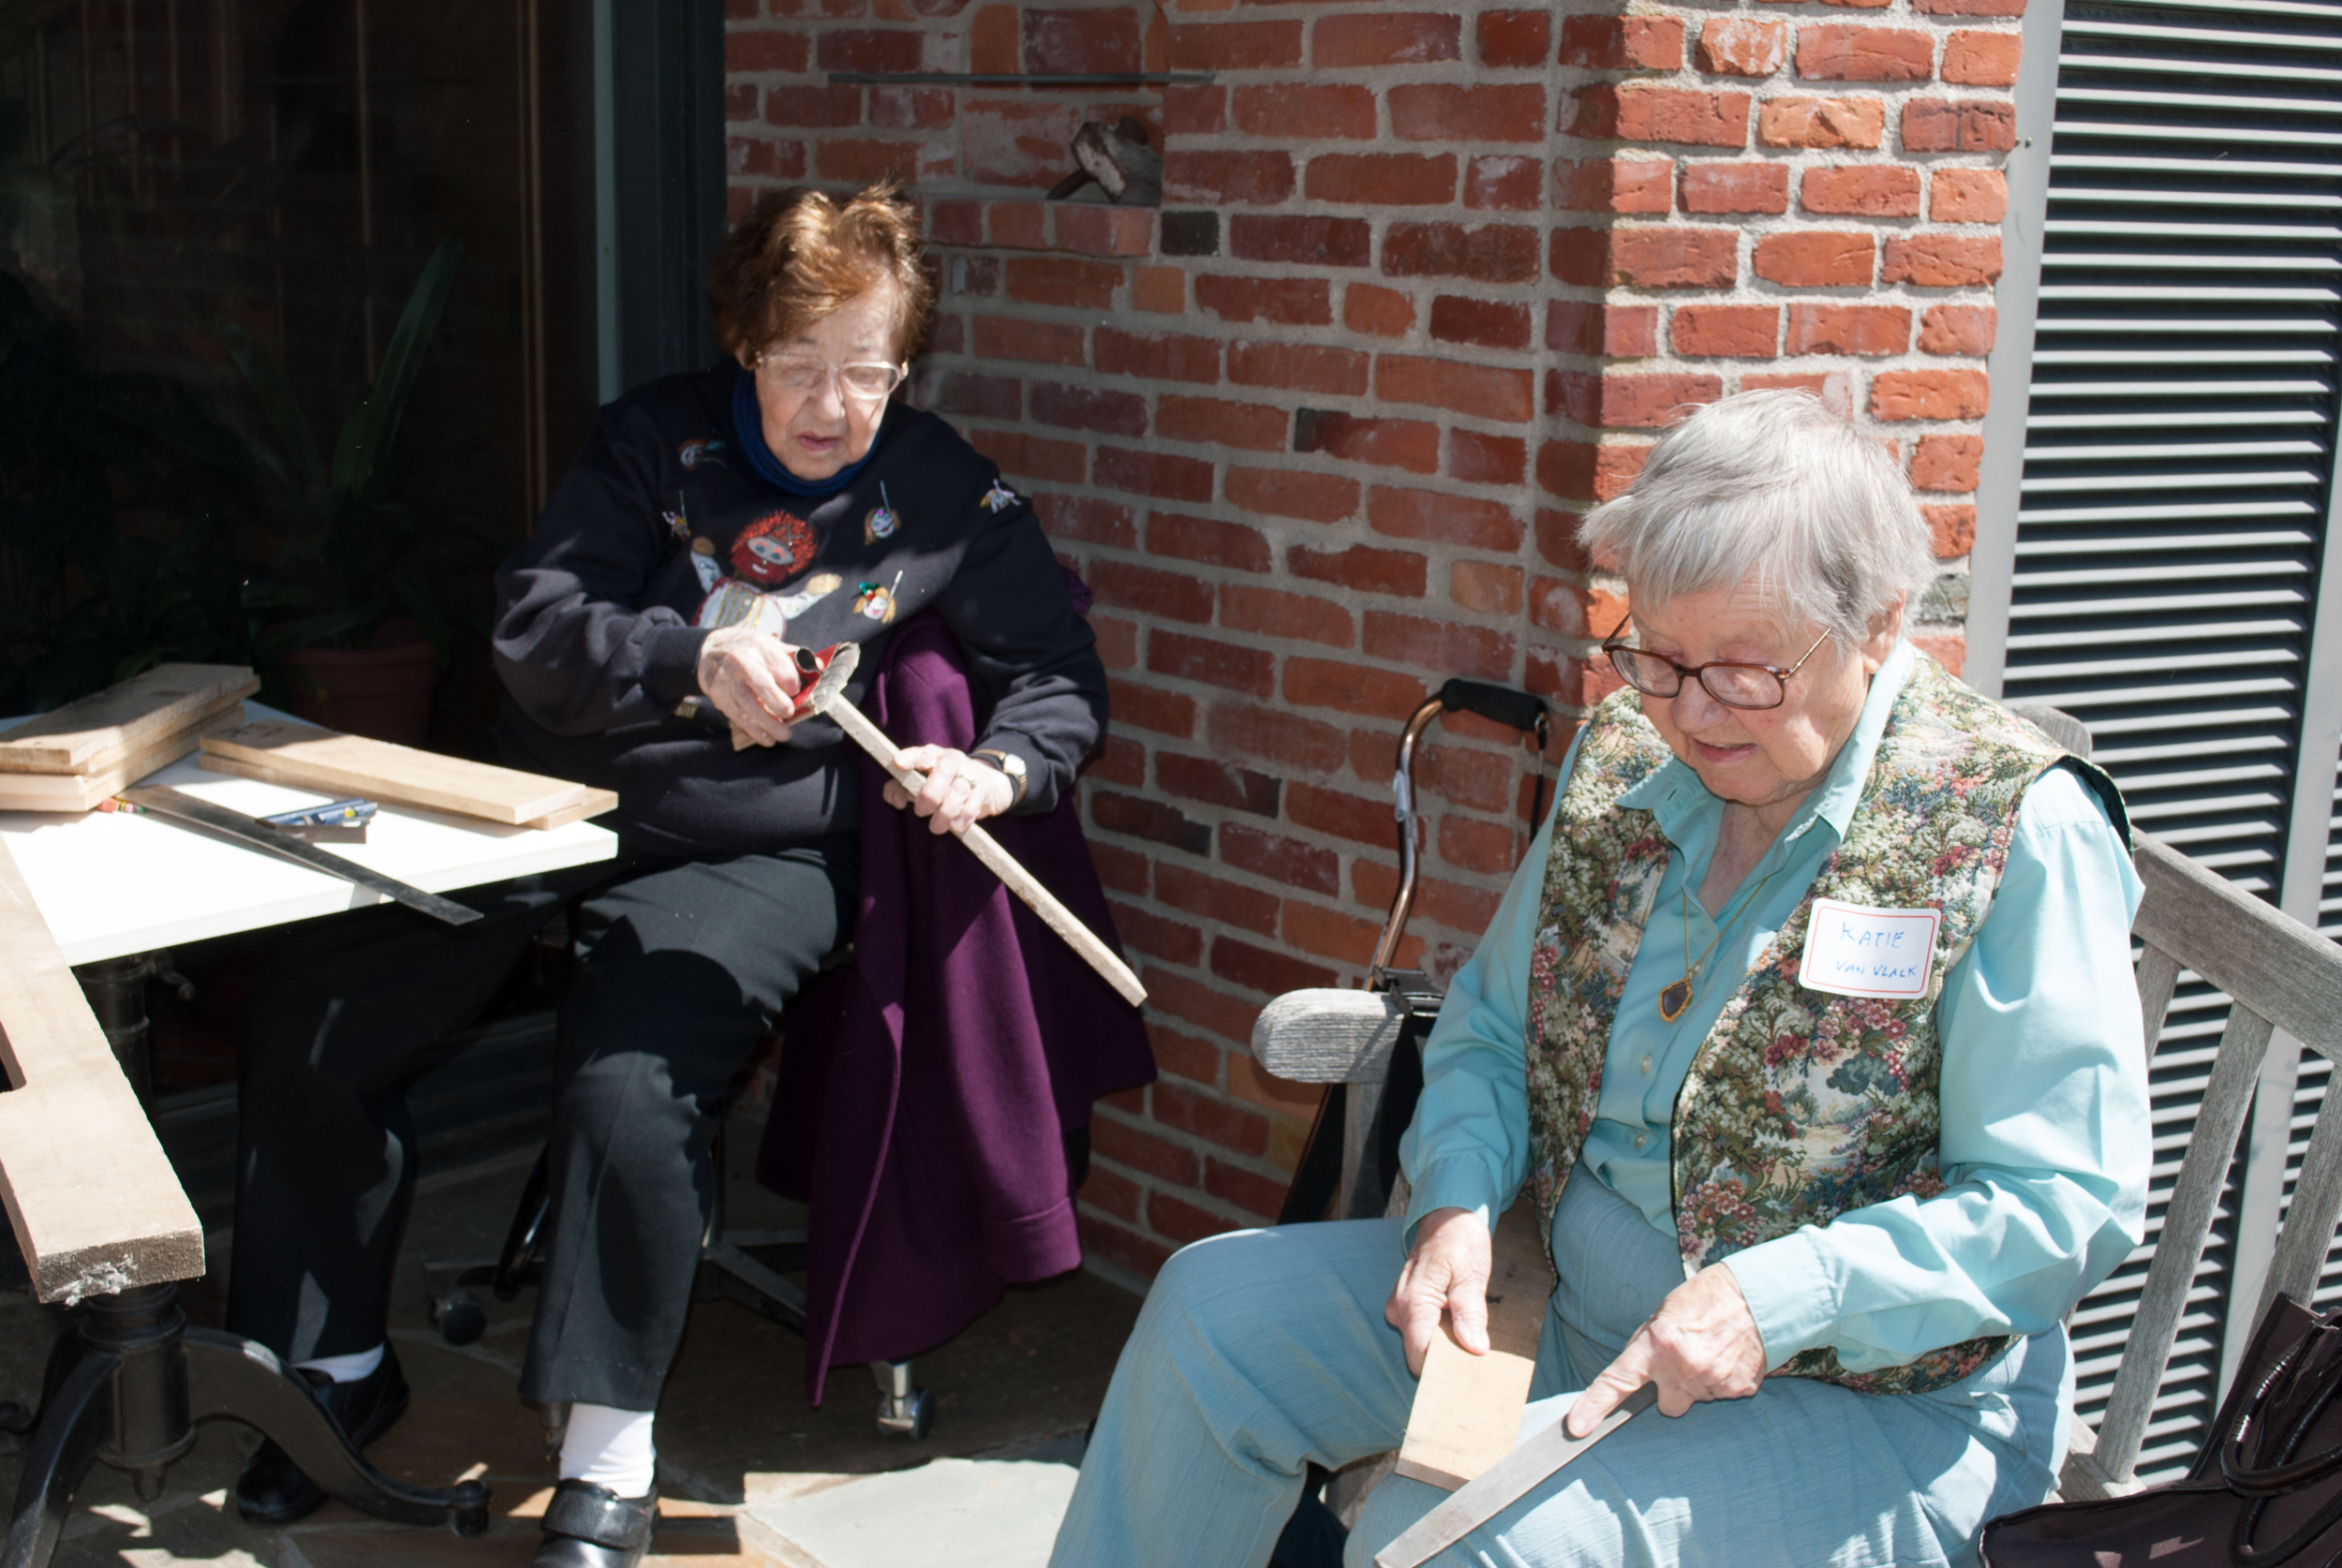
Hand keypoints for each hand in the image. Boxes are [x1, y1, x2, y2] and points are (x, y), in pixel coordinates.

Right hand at [698, 626, 802, 746]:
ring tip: (784, 735)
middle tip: (790, 714)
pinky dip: (753, 730)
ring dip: (767, 723)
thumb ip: (794, 657)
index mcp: (758, 646)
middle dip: (777, 702)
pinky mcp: (720, 698)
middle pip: (760, 683)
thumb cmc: (748, 650)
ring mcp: (727, 681)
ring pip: (747, 704)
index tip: (797, 690)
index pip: (778, 663)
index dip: (790, 679)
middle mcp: (740, 662)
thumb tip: (819, 667)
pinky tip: (767, 739)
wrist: (709, 652)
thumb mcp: (770, 645)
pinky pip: (737, 716)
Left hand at [884, 746, 1015, 835]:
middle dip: (930, 794)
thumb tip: (897, 801)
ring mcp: (970, 774)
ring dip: (945, 812)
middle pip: (943, 771)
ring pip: (958, 790)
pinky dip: (963, 817)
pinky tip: (956, 827)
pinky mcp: (983, 790)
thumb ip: (898, 789)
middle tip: (920, 812)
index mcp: (933, 755)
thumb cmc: (942, 783)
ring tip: (936, 827)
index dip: (910, 758)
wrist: (986, 783)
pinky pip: (973, 804)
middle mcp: (952, 760)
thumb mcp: (919, 782)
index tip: (898, 763)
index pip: (922, 754)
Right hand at [1384, 1207, 1491, 1376]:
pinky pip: (1423, 1330)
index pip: (1420, 1355)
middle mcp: (1399, 1308)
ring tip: (1475, 1343)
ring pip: (1422, 1343)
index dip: (1443, 1372)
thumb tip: (1474, 1347)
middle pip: (1420, 1353)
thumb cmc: (1460, 1239)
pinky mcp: (1407, 1305)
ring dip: (1447, 1347)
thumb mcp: (1472, 1272)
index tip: (1469, 1380)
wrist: (1448, 1215)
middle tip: (1480, 1362)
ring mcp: (1400, 1307)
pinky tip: (1463, 1329)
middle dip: (1448, 1361)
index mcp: (1413, 1302)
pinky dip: (1443, 1335)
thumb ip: (1470, 1311)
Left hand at [1563, 1262, 1765, 1437]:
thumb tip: (1634, 1372)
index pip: (1617, 1381)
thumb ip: (1646, 1346)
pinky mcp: (1740, 1390)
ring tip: (1711, 1351)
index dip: (1594, 1406)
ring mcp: (1713, 1382)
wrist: (1758, 1296)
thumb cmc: (1705, 1299)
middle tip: (1686, 1362)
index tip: (1576, 1427)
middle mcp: (1683, 1368)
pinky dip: (1722, 1382)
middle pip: (1667, 1407)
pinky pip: (1721, 1396)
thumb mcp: (1663, 1314)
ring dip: (1699, 1383)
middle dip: (1672, 1392)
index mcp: (1658, 1345)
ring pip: (1696, 1400)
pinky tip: (1728, 1357)